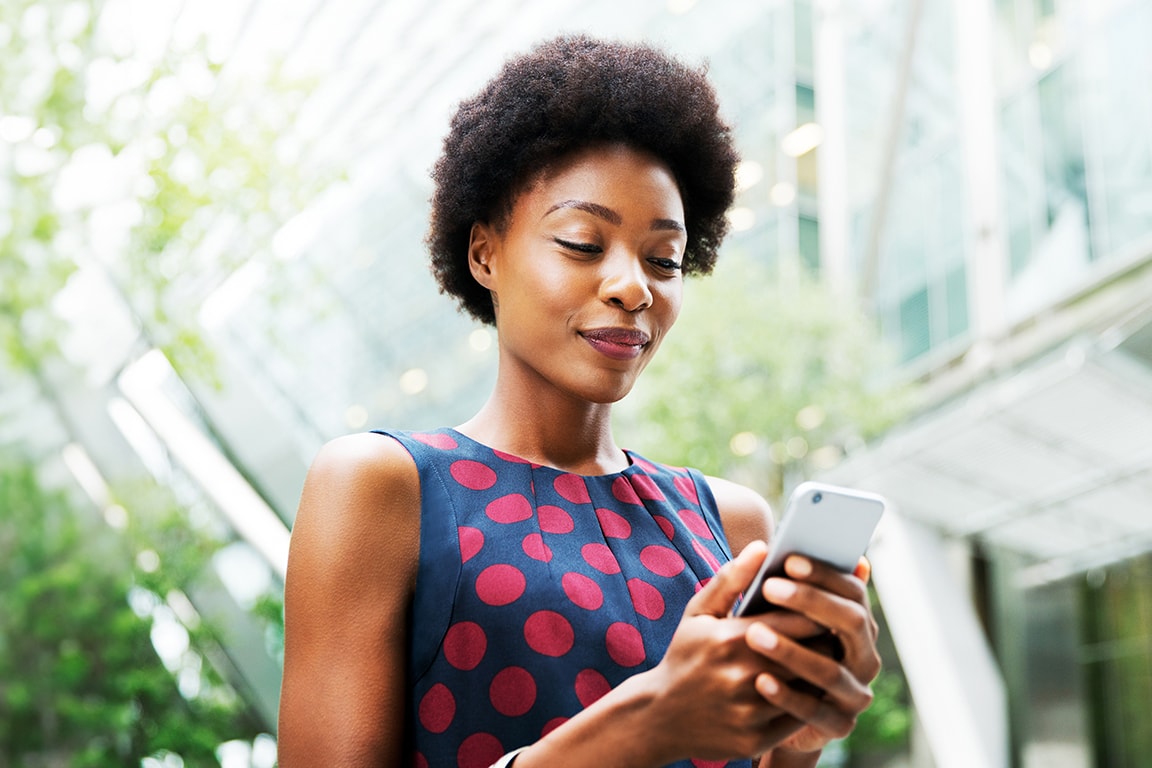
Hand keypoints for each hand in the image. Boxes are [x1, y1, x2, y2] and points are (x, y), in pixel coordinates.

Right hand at [637, 542, 831, 762]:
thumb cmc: (685, 656)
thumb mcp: (698, 613)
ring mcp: (750, 711)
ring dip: (820, 672)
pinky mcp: (756, 740)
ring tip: (822, 658)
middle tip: (832, 630)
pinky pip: (798, 717)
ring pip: (809, 687)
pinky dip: (807, 702)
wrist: (660, 717)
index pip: (797, 620)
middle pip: (811, 653)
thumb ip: (731, 578)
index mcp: (731, 639)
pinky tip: (804, 689)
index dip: (817, 611)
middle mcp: (743, 676)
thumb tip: (763, 546)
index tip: (823, 604)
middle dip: (825, 640)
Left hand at [743, 556, 880, 754]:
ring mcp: (854, 693)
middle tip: (770, 587)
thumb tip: (768, 546)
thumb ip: (776, 587)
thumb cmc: (767, 650)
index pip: (853, 591)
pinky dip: (787, 695)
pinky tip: (760, 680)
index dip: (824, 574)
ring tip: (754, 633)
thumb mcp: (768, 618)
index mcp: (855, 624)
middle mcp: (864, 656)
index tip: (789, 559)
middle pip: (851, 622)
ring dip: (792, 650)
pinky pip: (815, 711)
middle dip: (811, 602)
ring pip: (832, 670)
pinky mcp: (839, 725)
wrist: (762, 712)